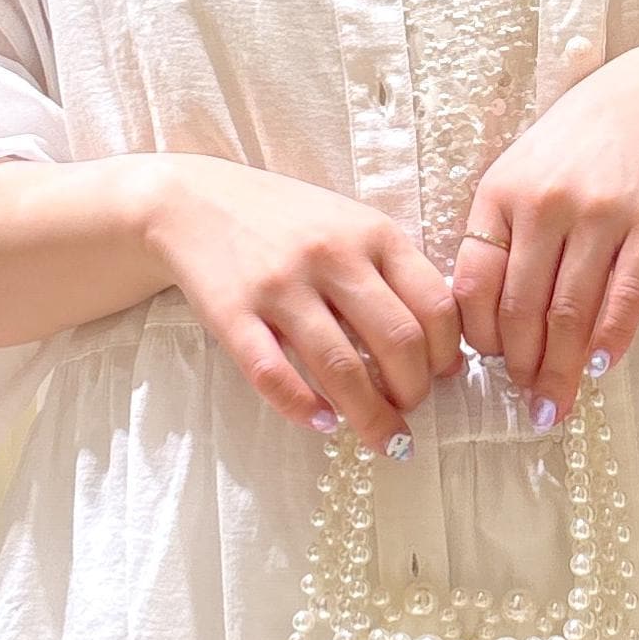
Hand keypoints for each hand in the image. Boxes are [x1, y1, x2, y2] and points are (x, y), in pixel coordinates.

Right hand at [142, 153, 464, 456]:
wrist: (193, 201)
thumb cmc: (286, 222)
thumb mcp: (351, 225)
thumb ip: (397, 275)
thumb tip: (446, 354)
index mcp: (372, 232)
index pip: (435, 305)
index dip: (446, 354)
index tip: (440, 378)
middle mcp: (331, 255)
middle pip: (398, 343)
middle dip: (413, 392)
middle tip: (407, 411)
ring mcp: (280, 285)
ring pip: (342, 369)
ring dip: (371, 417)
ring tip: (382, 439)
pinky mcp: (232, 313)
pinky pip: (273, 375)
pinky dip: (303, 409)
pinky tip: (322, 424)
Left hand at [451, 43, 638, 425]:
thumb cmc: (578, 142)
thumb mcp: (520, 171)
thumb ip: (498, 234)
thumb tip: (481, 320)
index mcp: (500, 194)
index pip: (472, 285)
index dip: (478, 338)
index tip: (489, 367)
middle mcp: (545, 204)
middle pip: (521, 310)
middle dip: (521, 368)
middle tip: (528, 403)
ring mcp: (600, 213)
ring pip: (571, 312)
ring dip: (562, 368)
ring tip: (557, 402)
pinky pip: (626, 295)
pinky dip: (611, 339)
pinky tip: (602, 366)